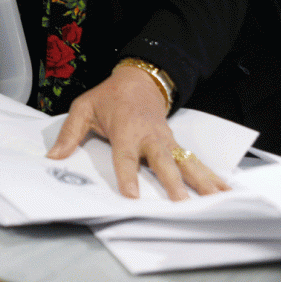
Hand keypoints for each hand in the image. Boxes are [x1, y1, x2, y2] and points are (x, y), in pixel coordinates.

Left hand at [46, 65, 229, 200]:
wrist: (139, 80)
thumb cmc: (109, 98)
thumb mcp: (84, 108)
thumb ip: (69, 133)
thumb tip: (53, 157)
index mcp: (126, 129)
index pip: (125, 156)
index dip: (128, 175)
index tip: (131, 195)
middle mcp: (150, 137)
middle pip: (162, 161)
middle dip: (172, 181)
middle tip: (181, 201)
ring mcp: (167, 141)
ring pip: (185, 162)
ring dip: (201, 181)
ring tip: (216, 200)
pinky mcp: (176, 145)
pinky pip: (194, 161)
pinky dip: (212, 176)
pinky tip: (226, 191)